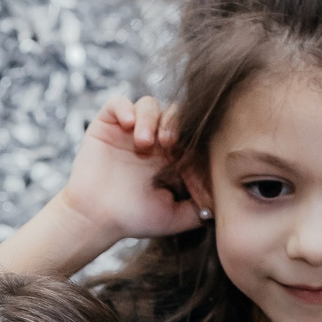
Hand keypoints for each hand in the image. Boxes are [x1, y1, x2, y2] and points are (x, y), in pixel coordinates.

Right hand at [58, 96, 203, 242]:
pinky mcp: (107, 124)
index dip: (193, 138)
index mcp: (173, 154)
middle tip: (168, 144)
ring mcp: (130, 129)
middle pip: (174, 112)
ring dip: (150, 118)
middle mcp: (153, 138)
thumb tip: (226, 200)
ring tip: (143, 143)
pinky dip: (124, 107)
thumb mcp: (175, 217)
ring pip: (149, 104)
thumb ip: (201, 209)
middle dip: (174, 123)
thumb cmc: (133, 219)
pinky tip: (126, 126)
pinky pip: (118, 102)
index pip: (191, 132)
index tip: (187, 159)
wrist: (95, 219)